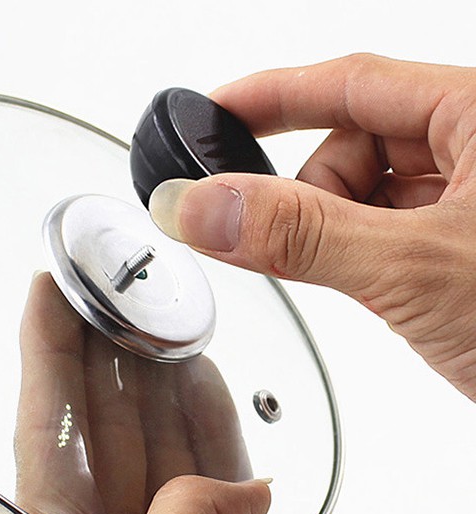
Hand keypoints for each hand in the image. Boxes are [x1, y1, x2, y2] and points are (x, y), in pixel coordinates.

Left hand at [8, 275, 383, 513]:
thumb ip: (178, 508)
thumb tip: (227, 490)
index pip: (42, 443)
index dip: (42, 362)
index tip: (43, 300)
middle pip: (99, 434)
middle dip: (100, 358)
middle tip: (102, 292)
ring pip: (157, 446)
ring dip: (156, 382)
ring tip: (153, 320)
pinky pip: (209, 475)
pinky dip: (209, 426)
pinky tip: (200, 379)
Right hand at [148, 53, 475, 401]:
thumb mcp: (415, 269)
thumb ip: (301, 234)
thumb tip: (207, 207)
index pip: (352, 81)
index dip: (272, 97)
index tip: (212, 114)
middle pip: (355, 145)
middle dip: (312, 196)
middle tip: (294, 245)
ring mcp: (471, 204)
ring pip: (365, 197)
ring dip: (335, 236)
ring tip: (361, 282)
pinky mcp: (459, 251)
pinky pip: (383, 235)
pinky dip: (358, 260)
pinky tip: (372, 290)